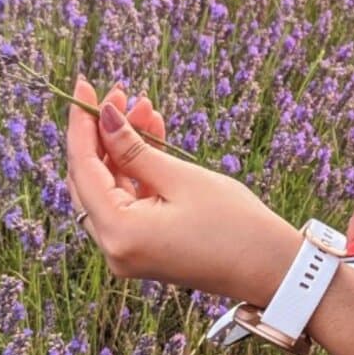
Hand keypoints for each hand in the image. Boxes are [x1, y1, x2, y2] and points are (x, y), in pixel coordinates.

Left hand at [64, 75, 298, 306]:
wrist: (271, 268)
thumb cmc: (234, 225)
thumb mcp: (181, 178)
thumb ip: (134, 148)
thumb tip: (104, 116)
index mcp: (119, 232)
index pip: (82, 168)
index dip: (82, 124)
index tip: (84, 85)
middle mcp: (113, 248)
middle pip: (89, 180)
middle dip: (102, 134)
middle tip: (120, 96)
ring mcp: (126, 251)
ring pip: (109, 188)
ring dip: (122, 149)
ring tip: (146, 110)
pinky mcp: (142, 248)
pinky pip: (127, 202)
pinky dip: (135, 171)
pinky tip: (152, 137)